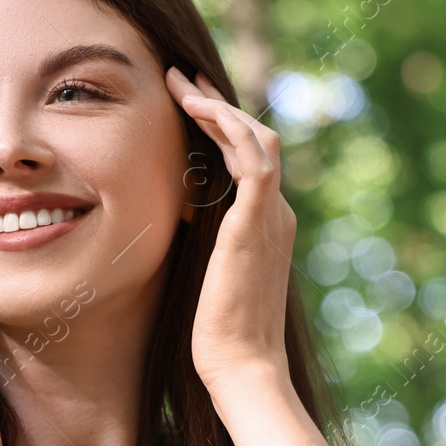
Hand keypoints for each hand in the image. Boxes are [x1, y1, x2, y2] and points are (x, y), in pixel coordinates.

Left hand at [165, 66, 293, 393]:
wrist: (242, 367)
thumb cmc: (217, 335)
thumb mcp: (204, 275)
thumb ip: (199, 243)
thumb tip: (170, 222)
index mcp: (265, 225)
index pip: (249, 157)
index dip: (219, 125)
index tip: (187, 103)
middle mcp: (276, 214)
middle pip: (255, 138)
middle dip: (217, 103)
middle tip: (180, 78)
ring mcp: (272, 216)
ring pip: (255, 138)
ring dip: (217, 105)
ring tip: (179, 83)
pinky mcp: (258, 223)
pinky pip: (253, 159)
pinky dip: (227, 127)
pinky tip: (196, 109)